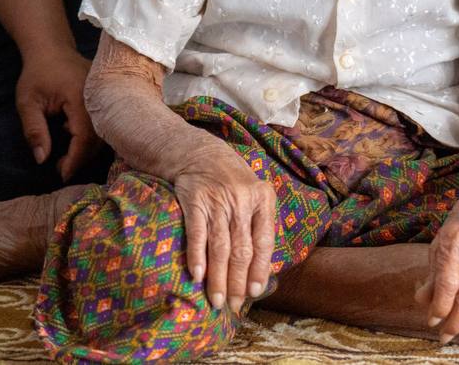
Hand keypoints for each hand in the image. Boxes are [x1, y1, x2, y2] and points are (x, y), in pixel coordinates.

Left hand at [15, 47, 99, 180]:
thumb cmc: (37, 74)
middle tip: (61, 168)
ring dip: (87, 148)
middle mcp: (99, 98)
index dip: (75, 159)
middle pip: (99, 138)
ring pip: (104, 132)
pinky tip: (73, 135)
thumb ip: (34, 130)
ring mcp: (106, 97)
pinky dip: (92, 136)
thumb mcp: (27, 103)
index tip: (62, 175)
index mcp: (81, 98)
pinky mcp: (107, 97)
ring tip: (67, 157)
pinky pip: (105, 122)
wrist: (52, 49)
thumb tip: (41, 159)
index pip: (84, 136)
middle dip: (81, 158)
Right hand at [174, 142, 275, 313]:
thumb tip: (260, 268)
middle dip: (238, 281)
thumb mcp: (254, 194)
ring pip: (220, 247)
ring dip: (218, 277)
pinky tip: (198, 276)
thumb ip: (258, 224)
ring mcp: (217, 201)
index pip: (264, 241)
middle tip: (234, 305)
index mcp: (262, 199)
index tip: (254, 292)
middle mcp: (241, 201)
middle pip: (241, 249)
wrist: (199, 153)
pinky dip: (197, 257)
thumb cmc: (232, 181)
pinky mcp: (194, 201)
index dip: (259, 269)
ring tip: (217, 300)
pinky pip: (196, 234)